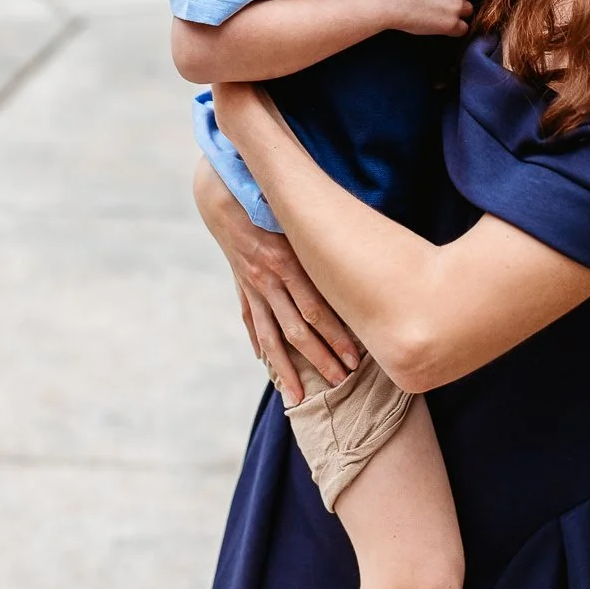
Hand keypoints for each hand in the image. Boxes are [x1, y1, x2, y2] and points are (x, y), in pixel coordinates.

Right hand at [192, 158, 359, 404]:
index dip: (336, 336)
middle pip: (297, 330)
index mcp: (287, 261)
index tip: (357, 359)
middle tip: (343, 381)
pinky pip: (252, 322)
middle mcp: (268, 279)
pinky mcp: (241, 287)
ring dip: (287, 368)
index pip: (316, 309)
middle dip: (321, 358)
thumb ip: (327, 239)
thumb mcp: (301, 216)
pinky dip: (260, 345)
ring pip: (271, 337)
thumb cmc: (271, 198)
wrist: (221, 192)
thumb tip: (368, 259)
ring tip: (298, 396)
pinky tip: (267, 364)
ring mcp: (251, 287)